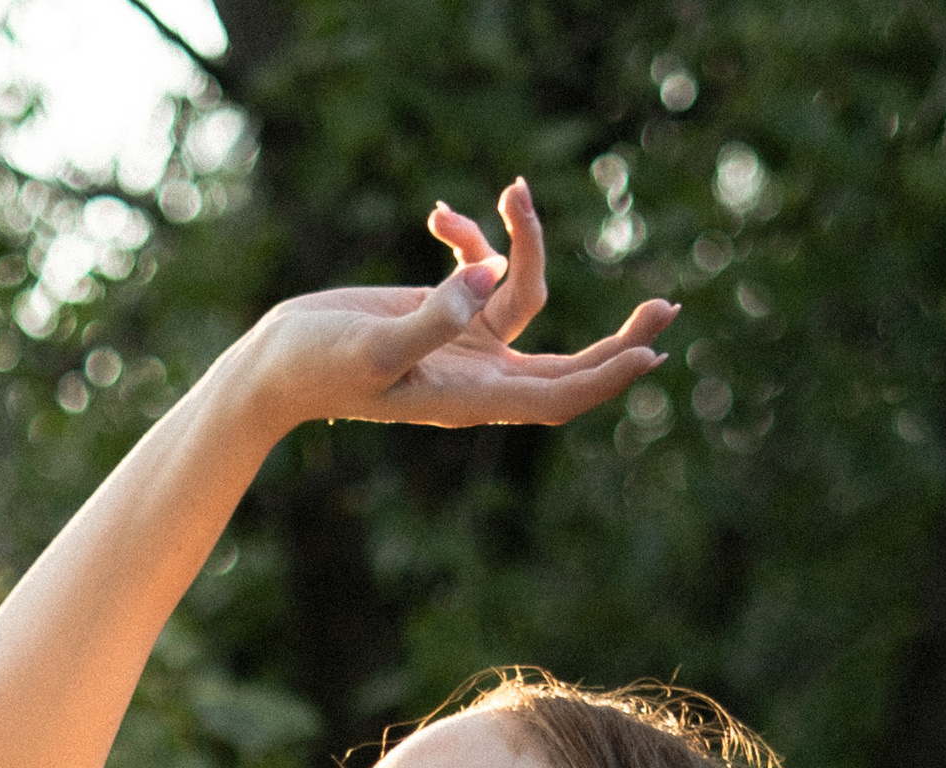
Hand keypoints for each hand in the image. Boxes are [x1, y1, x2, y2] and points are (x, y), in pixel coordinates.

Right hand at [239, 178, 675, 431]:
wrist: (277, 362)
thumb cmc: (318, 365)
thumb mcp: (374, 345)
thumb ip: (432, 316)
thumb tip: (486, 279)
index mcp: (470, 399)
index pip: (555, 396)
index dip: (605, 378)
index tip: (649, 353)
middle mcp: (479, 378)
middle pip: (568, 363)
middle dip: (618, 337)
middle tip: (668, 306)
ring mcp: (466, 346)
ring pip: (526, 295)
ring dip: (525, 240)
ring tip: (511, 190)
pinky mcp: (448, 313)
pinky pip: (484, 271)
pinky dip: (474, 237)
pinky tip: (441, 214)